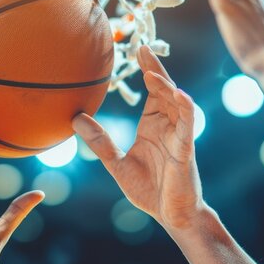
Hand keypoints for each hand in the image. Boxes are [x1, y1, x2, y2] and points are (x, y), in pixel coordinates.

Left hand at [73, 46, 205, 231]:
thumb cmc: (149, 189)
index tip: (136, 50)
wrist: (171, 215)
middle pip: (166, 89)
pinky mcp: (186, 150)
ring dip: (166, 85)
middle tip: (143, 47)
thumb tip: (75, 119)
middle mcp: (168, 126)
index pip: (153, 91)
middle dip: (156, 68)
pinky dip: (185, 108)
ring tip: (151, 70)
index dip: (147, 70)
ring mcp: (179, 136)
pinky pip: (188, 125)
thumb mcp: (118, 164)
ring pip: (177, 103)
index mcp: (153, 126)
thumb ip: (101, 142)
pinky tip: (178, 94)